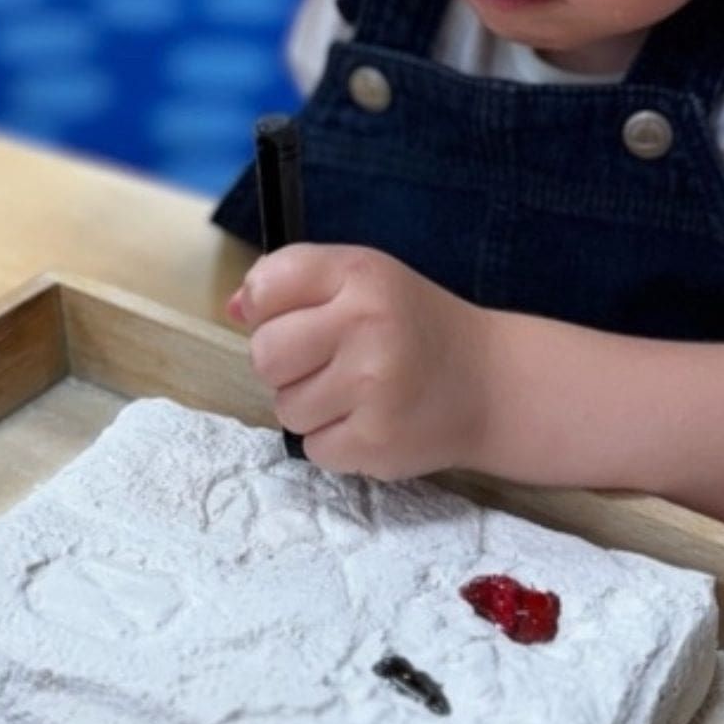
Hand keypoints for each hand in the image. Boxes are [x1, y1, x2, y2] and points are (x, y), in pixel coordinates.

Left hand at [228, 246, 494, 479]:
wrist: (490, 383)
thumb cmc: (414, 327)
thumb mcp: (365, 281)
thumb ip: (297, 282)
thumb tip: (233, 308)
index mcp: (361, 274)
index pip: (266, 286)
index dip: (268, 309)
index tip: (299, 318)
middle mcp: (367, 324)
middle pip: (264, 354)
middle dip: (285, 366)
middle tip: (329, 363)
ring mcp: (372, 387)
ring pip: (284, 408)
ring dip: (311, 407)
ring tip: (358, 393)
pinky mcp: (374, 441)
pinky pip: (312, 448)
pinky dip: (335, 441)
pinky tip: (371, 421)